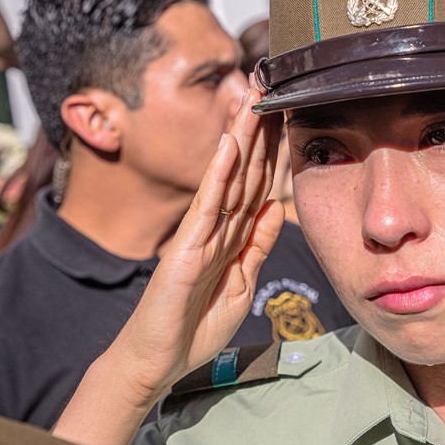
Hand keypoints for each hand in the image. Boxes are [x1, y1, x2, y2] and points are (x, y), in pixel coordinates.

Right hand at [109, 80, 284, 403]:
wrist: (157, 360)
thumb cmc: (195, 324)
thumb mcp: (241, 281)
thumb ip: (256, 244)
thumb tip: (277, 207)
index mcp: (230, 233)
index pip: (258, 181)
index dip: (273, 146)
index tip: (287, 111)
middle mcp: (215, 225)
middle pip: (244, 168)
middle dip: (258, 127)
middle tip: (271, 84)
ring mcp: (198, 234)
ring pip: (227, 177)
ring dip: (241, 137)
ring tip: (253, 99)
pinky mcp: (184, 249)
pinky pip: (206, 207)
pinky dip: (218, 175)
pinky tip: (228, 145)